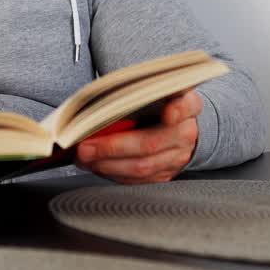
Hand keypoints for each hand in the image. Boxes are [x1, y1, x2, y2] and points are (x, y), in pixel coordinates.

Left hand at [74, 89, 201, 183]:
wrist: (177, 127)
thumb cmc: (157, 104)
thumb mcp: (152, 90)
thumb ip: (136, 92)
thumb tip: (97, 104)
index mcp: (186, 104)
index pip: (186, 104)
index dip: (178, 109)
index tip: (168, 113)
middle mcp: (186, 132)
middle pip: (150, 143)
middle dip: (112, 147)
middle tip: (84, 147)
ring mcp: (178, 156)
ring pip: (141, 166)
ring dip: (107, 164)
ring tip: (83, 158)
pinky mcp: (166, 173)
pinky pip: (138, 179)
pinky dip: (113, 173)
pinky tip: (96, 166)